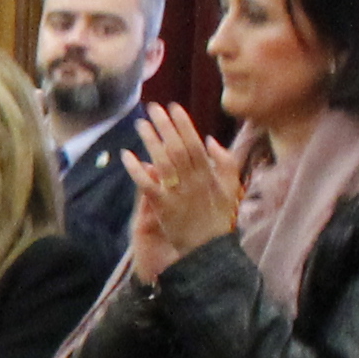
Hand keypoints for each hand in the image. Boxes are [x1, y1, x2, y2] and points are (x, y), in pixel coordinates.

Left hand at [130, 104, 241, 273]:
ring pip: (163, 163)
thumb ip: (226, 163)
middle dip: (165, 126)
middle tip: (153, 108)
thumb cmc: (219, 218)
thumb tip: (210, 140)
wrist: (209, 250)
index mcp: (210, 175)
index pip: (195, 144)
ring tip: (141, 124)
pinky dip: (137, 170)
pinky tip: (127, 156)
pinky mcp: (163, 207)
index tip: (174, 107)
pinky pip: (148, 185)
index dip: (184, 125)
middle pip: (178, 148)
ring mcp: (177, 193)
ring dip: (151, 141)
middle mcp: (194, 181)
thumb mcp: (231, 189)